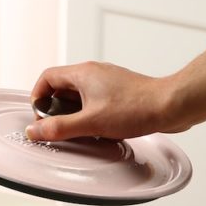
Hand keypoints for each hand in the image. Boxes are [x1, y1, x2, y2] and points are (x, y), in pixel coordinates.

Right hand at [25, 61, 182, 141]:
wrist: (171, 106)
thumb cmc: (136, 108)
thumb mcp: (91, 122)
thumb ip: (59, 128)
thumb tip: (34, 131)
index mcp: (82, 73)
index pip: (47, 78)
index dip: (38, 97)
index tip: (40, 118)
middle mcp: (94, 73)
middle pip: (62, 88)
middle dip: (56, 110)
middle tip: (58, 129)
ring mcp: (108, 82)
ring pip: (80, 96)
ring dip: (74, 114)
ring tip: (80, 132)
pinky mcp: (120, 92)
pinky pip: (95, 101)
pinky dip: (90, 115)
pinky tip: (99, 130)